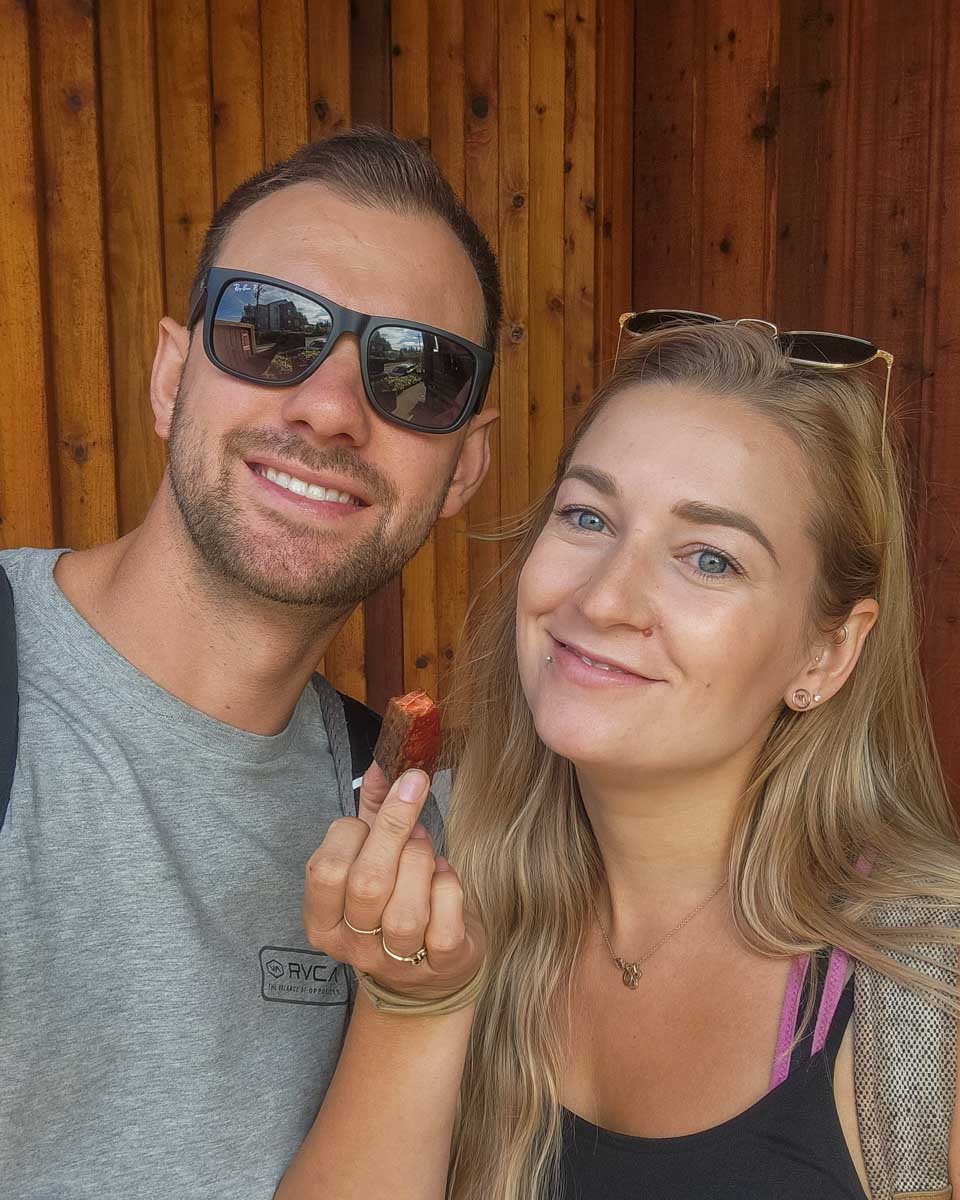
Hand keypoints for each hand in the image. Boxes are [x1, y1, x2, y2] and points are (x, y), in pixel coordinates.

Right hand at [303, 763, 484, 1001]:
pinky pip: (444, 925)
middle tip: (414, 800)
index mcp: (324, 921)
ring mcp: (396, 962)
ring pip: (405, 911)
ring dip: (421, 862)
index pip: (324, 869)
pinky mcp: (440, 965)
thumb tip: (384, 760)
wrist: (431, 970)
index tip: (371, 819)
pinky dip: (448, 888)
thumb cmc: (395, 898)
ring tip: (427, 850)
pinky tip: (444, 876)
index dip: (352, 832)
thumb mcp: (374, 855)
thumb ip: (375, 808)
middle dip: (394, 831)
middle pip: (366, 885)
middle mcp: (353, 947)